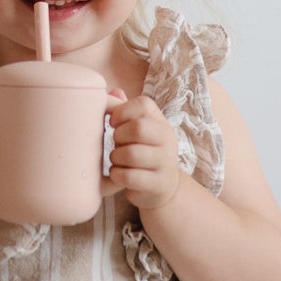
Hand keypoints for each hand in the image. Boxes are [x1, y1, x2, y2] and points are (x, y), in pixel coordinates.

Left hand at [106, 94, 179, 211]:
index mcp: (161, 123)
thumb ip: (125, 112)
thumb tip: (112, 93)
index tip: (113, 123)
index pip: (144, 104)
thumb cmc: (143, 153)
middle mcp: (168, 140)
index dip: (122, 111)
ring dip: (116, 157)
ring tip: (116, 160)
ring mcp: (166, 163)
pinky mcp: (159, 184)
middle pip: (138, 128)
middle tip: (116, 143)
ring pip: (132, 154)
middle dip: (118, 136)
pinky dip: (117, 175)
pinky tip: (118, 174)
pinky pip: (130, 177)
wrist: (162, 187)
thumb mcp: (138, 132)